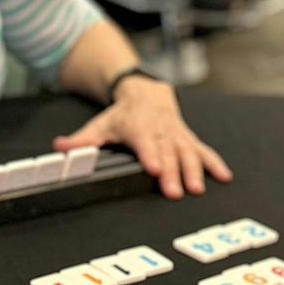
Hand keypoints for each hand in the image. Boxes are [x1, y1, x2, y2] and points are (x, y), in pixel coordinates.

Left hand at [54, 76, 231, 199]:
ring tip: (197, 189)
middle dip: (173, 172)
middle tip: (176, 191)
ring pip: (188, 153)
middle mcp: (161, 131)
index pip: (144, 143)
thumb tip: (59, 148)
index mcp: (138, 127)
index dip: (150, 155)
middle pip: (168, 153)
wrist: (147, 92)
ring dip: (195, 171)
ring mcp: (177, 135)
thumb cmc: (123, 114)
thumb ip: (82, 141)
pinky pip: (204, 151)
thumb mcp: (100, 125)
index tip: (154, 168)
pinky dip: (215, 164)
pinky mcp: (189, 139)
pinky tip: (224, 177)